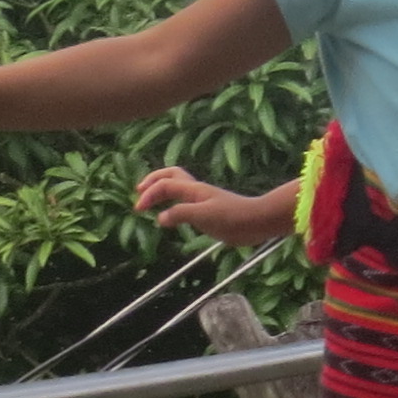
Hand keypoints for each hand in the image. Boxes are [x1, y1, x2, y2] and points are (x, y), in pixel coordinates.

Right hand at [137, 166, 292, 251]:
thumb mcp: (203, 216)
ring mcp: (203, 201)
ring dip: (162, 191)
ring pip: (178, 188)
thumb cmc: (233, 217)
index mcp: (193, 190)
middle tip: (139, 192)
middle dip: (153, 181)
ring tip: (149, 201)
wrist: (259, 222)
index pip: (165, 185)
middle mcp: (196, 192)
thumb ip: (180, 214)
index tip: (140, 209)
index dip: (149, 194)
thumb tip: (160, 218)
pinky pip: (185, 203)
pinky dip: (173, 205)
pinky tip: (171, 217)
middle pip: (170, 176)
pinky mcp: (209, 213)